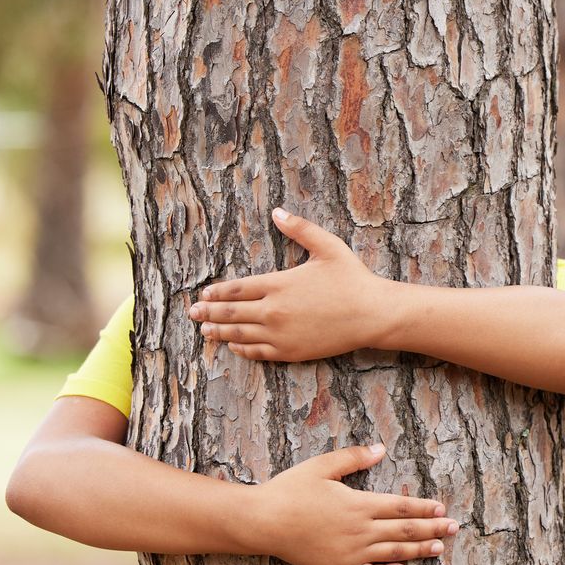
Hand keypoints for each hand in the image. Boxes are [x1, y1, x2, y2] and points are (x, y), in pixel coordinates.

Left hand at [189, 208, 395, 361]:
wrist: (371, 315)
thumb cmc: (351, 278)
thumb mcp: (327, 246)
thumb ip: (299, 228)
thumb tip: (277, 212)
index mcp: (278, 284)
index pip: (236, 289)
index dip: (217, 292)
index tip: (205, 293)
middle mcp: (273, 311)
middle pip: (231, 313)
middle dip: (208, 312)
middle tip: (192, 313)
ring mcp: (280, 334)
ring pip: (239, 334)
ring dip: (219, 332)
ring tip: (205, 331)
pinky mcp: (290, 351)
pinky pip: (257, 352)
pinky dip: (241, 349)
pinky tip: (233, 346)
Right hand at [244, 443, 456, 564]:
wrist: (264, 522)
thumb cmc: (290, 490)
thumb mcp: (322, 466)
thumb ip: (354, 458)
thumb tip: (381, 449)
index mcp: (360, 504)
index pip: (402, 506)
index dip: (425, 508)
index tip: (442, 509)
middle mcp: (362, 531)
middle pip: (406, 530)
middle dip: (433, 529)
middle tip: (454, 529)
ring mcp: (352, 553)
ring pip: (395, 553)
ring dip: (419, 551)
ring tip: (439, 549)